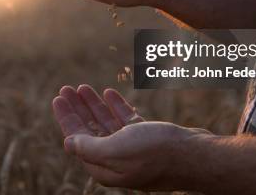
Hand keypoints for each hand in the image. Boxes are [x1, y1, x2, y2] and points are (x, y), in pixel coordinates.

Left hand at [52, 85, 213, 190]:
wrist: (196, 156)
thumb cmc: (156, 153)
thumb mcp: (116, 151)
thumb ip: (89, 147)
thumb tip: (68, 143)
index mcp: (105, 167)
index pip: (77, 140)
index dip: (66, 118)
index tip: (58, 98)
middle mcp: (117, 160)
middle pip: (90, 130)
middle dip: (78, 109)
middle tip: (67, 88)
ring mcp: (133, 150)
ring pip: (107, 124)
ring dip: (94, 105)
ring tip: (83, 87)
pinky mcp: (149, 139)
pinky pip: (126, 121)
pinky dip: (116, 106)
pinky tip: (108, 92)